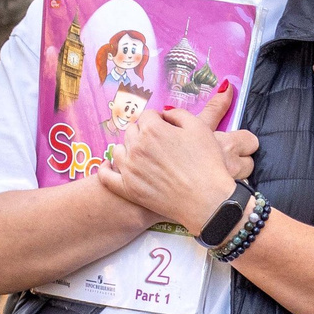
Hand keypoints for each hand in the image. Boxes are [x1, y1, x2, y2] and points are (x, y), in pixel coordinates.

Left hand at [94, 85, 241, 231]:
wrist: (207, 200)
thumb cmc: (207, 163)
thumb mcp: (200, 128)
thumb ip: (178, 113)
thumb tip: (165, 114)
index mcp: (152, 129)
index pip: (148, 115)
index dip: (159, 120)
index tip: (167, 127)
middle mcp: (136, 146)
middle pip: (132, 131)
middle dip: (144, 133)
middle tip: (159, 143)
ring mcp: (129, 168)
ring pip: (118, 150)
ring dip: (128, 148)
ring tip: (142, 155)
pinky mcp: (128, 189)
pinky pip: (106, 176)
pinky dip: (106, 169)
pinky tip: (109, 166)